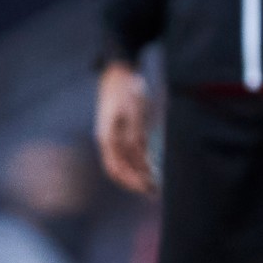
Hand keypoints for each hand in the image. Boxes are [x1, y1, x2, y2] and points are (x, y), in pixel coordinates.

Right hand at [95, 62, 154, 194]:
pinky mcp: (120, 130)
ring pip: (124, 162)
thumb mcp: (133, 112)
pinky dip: (138, 161)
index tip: (148, 188)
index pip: (117, 168)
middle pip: (119, 169)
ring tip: (155, 182)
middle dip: (135, 182)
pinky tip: (150, 165)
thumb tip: (142, 160)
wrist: (118, 71)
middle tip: (154, 191)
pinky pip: (128, 152)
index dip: (132, 181)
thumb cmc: (126, 90)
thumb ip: (136, 135)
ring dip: (138, 173)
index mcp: (107, 138)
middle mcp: (108, 140)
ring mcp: (113, 136)